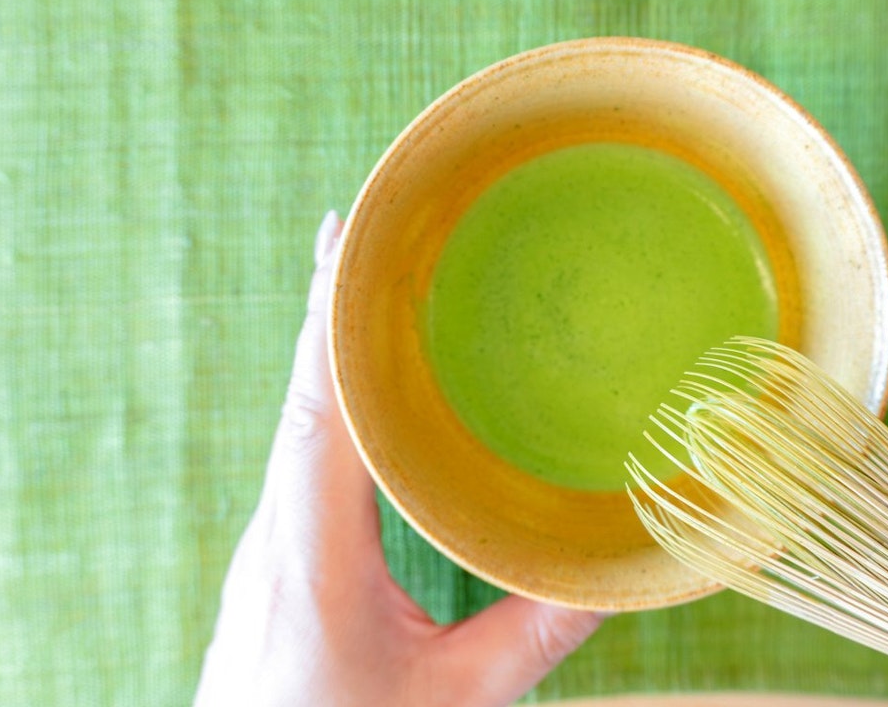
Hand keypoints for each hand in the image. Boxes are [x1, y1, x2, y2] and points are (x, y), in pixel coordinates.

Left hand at [195, 211, 604, 706]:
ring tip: (371, 290)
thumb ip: (535, 635)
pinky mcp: (278, 555)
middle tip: (369, 229)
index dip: (332, 315)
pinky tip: (362, 388)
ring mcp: (271, 540)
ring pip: (299, 420)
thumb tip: (617, 572)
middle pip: (303, 391)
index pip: (321, 407)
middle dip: (332, 306)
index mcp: (314, 551)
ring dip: (329, 349)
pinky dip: (330, 398)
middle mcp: (279, 529)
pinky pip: (303, 454)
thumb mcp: (455, 700)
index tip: (345, 236)